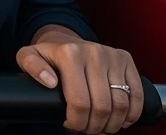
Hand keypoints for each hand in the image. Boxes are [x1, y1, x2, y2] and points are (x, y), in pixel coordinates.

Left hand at [17, 30, 142, 133]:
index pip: (79, 103)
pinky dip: (131, 114)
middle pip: (101, 107)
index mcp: (70, 54)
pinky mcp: (126, 59)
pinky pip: (137, 95)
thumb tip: (49, 81)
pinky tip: (120, 120)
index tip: (71, 124)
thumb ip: (31, 66)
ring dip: (113, 124)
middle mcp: (94, 53)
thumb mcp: (29, 56)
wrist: (67, 40)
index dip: (76, 122)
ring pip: (121, 105)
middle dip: (94, 126)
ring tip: (101, 126)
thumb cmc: (49, 56)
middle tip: (87, 129)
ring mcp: (113, 56)